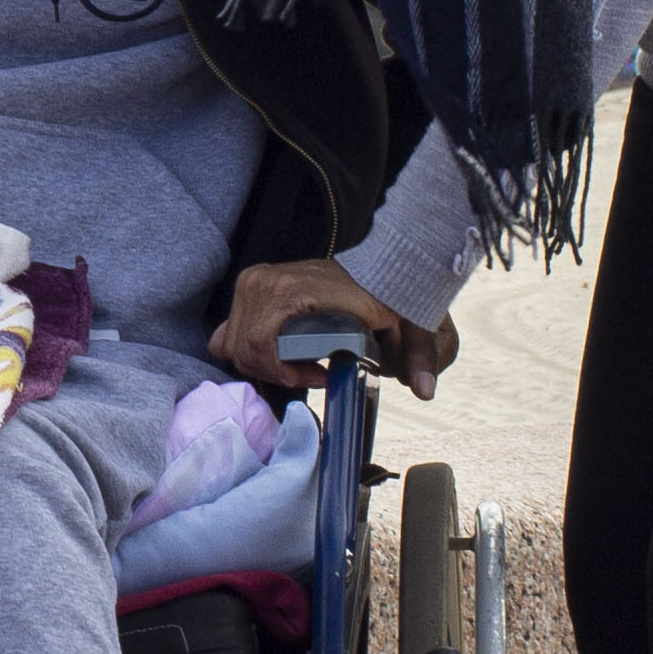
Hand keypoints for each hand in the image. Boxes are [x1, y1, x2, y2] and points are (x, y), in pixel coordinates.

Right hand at [209, 255, 456, 399]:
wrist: (379, 263)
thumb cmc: (388, 293)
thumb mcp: (408, 323)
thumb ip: (419, 354)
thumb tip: (425, 390)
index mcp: (293, 290)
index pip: (261, 346)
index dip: (286, 374)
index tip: (319, 376)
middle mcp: (265, 282)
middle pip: (245, 351)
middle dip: (275, 373)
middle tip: (312, 373)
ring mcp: (254, 282)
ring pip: (234, 345)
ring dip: (263, 364)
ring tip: (299, 363)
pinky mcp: (250, 285)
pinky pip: (228, 334)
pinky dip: (247, 349)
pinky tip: (278, 352)